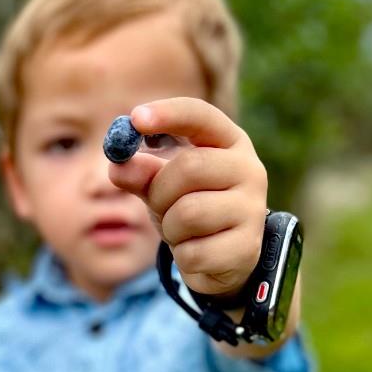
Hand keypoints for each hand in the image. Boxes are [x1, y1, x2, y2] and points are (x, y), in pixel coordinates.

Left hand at [109, 98, 267, 299]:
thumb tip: (119, 168)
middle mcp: (249, 169)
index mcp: (230, 143)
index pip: (201, 116)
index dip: (169, 114)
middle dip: (160, 191)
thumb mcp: (163, 186)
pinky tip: (195, 251)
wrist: (223, 258)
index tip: (136, 119)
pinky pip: (193, 251)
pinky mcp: (246, 247)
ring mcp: (252, 209)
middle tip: (159, 204)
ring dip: (170, 227)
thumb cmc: (191, 208)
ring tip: (181, 230)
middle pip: (189, 167)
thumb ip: (141, 173)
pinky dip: (182, 255)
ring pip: (188, 214)